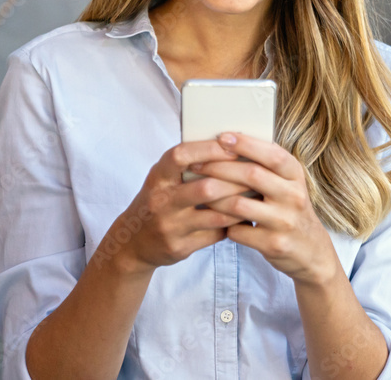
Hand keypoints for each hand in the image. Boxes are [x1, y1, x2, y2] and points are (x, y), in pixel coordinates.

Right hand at [102, 139, 249, 273]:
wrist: (132, 243)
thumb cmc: (158, 201)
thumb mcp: (163, 178)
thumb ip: (187, 165)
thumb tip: (230, 144)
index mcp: (158, 177)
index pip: (181, 156)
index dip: (208, 149)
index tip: (233, 145)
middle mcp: (161, 201)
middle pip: (206, 188)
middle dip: (236, 181)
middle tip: (258, 175)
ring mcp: (170, 226)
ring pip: (216, 215)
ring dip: (240, 205)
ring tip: (258, 196)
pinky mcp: (179, 247)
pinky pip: (215, 234)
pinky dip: (233, 224)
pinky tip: (245, 216)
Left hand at [188, 133, 338, 286]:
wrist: (310, 250)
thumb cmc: (289, 209)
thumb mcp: (289, 184)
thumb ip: (268, 167)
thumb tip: (230, 143)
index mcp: (296, 176)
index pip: (272, 154)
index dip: (246, 144)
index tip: (222, 136)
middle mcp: (294, 196)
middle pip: (252, 175)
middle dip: (219, 167)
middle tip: (196, 165)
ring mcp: (285, 221)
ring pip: (239, 204)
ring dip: (215, 198)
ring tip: (198, 192)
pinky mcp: (273, 244)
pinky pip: (237, 231)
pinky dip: (223, 224)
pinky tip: (215, 219)